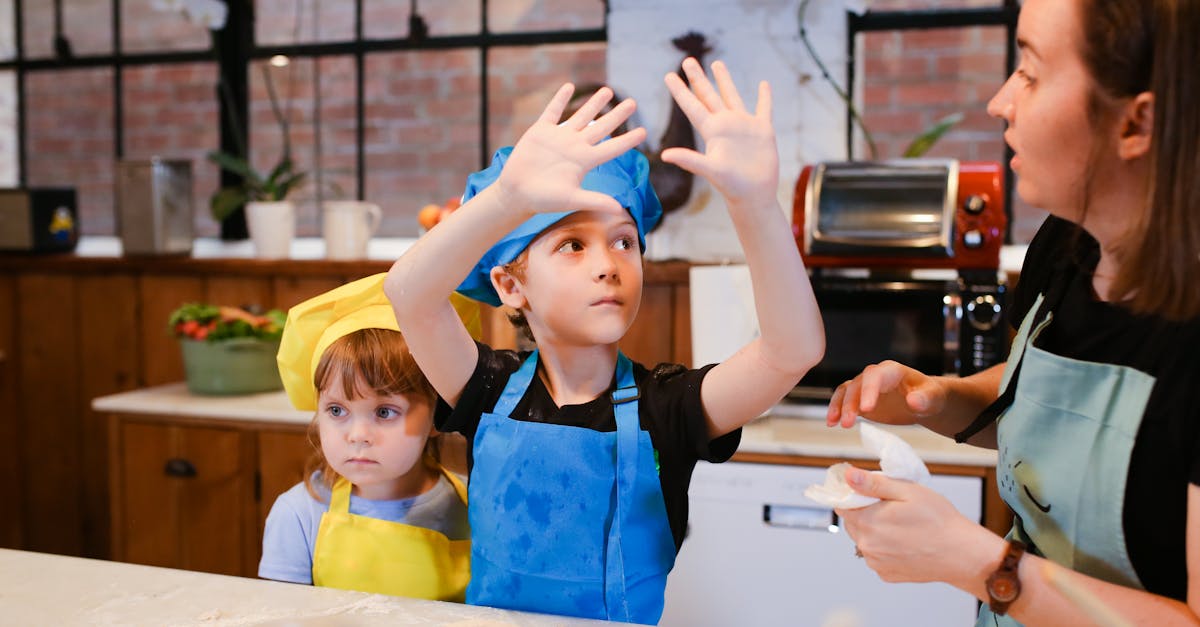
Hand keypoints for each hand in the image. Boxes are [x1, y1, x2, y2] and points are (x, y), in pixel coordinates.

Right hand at [494, 84, 646, 216]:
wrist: (516, 193)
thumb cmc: (544, 200)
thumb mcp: (572, 199)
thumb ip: (595, 200)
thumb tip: (620, 210)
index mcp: (584, 161)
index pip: (612, 148)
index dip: (628, 140)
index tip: (644, 131)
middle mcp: (575, 146)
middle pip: (601, 127)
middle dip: (617, 114)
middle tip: (633, 102)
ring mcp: (559, 137)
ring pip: (581, 115)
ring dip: (594, 103)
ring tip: (608, 91)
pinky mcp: (541, 131)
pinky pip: (552, 111)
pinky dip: (560, 99)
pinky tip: (570, 87)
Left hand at [661, 58, 778, 213]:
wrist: (754, 195)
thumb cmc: (731, 186)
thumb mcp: (709, 170)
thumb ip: (689, 160)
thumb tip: (665, 155)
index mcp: (711, 131)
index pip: (692, 105)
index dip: (680, 90)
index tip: (668, 75)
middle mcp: (725, 125)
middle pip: (708, 95)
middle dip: (698, 78)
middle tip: (687, 60)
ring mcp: (743, 126)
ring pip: (732, 96)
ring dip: (724, 80)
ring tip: (717, 63)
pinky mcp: (762, 130)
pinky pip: (763, 109)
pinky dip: (764, 97)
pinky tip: (763, 84)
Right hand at [826, 360, 946, 427]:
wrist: (924, 401)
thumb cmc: (930, 397)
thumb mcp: (933, 398)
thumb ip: (925, 399)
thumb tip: (913, 401)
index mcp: (892, 371)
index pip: (875, 376)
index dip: (869, 391)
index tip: (866, 409)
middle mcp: (875, 375)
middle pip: (857, 384)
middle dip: (851, 403)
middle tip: (848, 423)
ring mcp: (866, 386)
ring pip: (846, 391)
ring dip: (839, 406)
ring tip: (835, 424)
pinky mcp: (860, 398)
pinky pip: (843, 400)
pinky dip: (836, 409)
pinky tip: (832, 423)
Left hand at [836, 466, 996, 585]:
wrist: (962, 554)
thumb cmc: (938, 521)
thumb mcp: (906, 491)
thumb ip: (873, 484)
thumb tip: (849, 475)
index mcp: (867, 522)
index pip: (842, 505)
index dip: (853, 495)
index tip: (867, 492)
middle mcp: (867, 546)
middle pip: (853, 523)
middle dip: (865, 512)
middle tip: (892, 507)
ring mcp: (876, 563)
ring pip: (865, 540)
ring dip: (876, 531)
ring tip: (902, 526)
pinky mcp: (887, 575)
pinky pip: (878, 556)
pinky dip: (886, 548)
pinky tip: (905, 542)